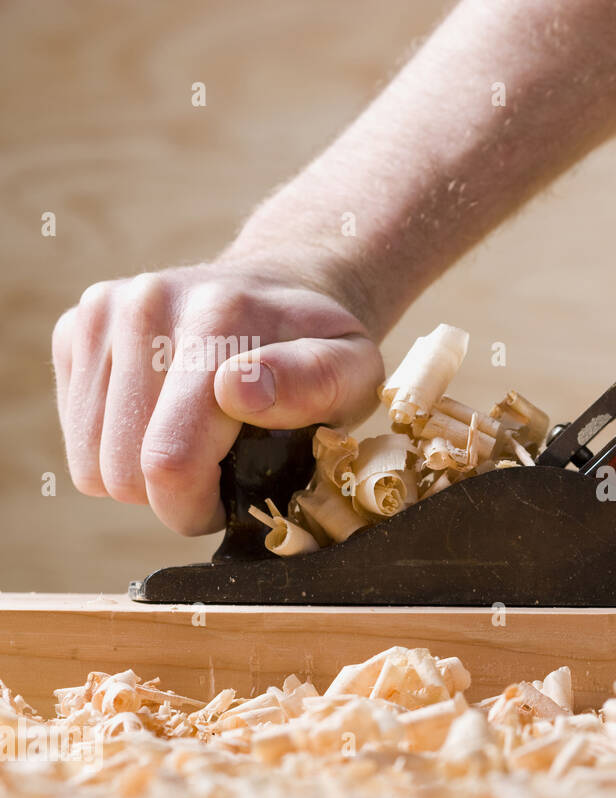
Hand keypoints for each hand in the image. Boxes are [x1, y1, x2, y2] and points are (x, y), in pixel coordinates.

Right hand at [51, 256, 382, 534]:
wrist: (281, 286)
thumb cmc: (323, 347)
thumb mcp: (353, 369)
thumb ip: (315, 383)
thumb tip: (237, 389)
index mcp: (218, 319)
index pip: (170, 460)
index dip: (197, 507)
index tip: (229, 501)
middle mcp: (148, 304)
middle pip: (123, 471)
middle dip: (173, 494)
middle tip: (220, 469)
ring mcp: (104, 312)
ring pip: (92, 461)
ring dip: (144, 474)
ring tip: (196, 442)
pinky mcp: (76, 326)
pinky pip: (77, 434)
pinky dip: (119, 445)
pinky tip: (164, 417)